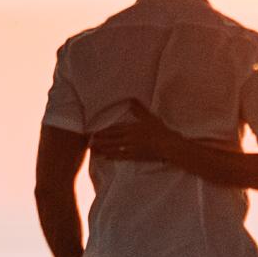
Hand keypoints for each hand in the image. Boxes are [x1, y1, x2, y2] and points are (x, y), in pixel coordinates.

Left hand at [89, 113, 207, 168]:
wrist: (169, 146)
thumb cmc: (161, 131)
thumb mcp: (150, 117)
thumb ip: (139, 109)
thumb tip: (131, 99)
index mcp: (131, 128)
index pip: (114, 129)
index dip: (103, 130)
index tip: (94, 131)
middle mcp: (129, 138)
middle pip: (111, 139)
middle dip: (99, 140)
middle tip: (89, 141)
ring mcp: (131, 148)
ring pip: (113, 148)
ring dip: (102, 148)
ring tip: (93, 149)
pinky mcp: (135, 157)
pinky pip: (120, 157)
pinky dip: (112, 156)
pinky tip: (106, 157)